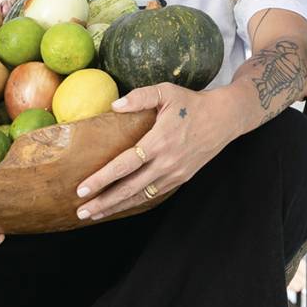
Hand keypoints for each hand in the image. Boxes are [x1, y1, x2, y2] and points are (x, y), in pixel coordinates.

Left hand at [74, 83, 237, 221]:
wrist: (224, 118)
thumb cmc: (192, 103)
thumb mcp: (166, 92)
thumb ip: (140, 97)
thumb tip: (114, 105)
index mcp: (159, 141)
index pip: (124, 165)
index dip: (102, 178)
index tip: (82, 188)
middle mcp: (166, 162)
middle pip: (129, 188)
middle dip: (103, 202)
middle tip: (81, 211)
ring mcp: (174, 174)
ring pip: (140, 196)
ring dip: (116, 207)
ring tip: (94, 214)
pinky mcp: (181, 178)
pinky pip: (153, 194)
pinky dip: (134, 202)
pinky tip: (120, 205)